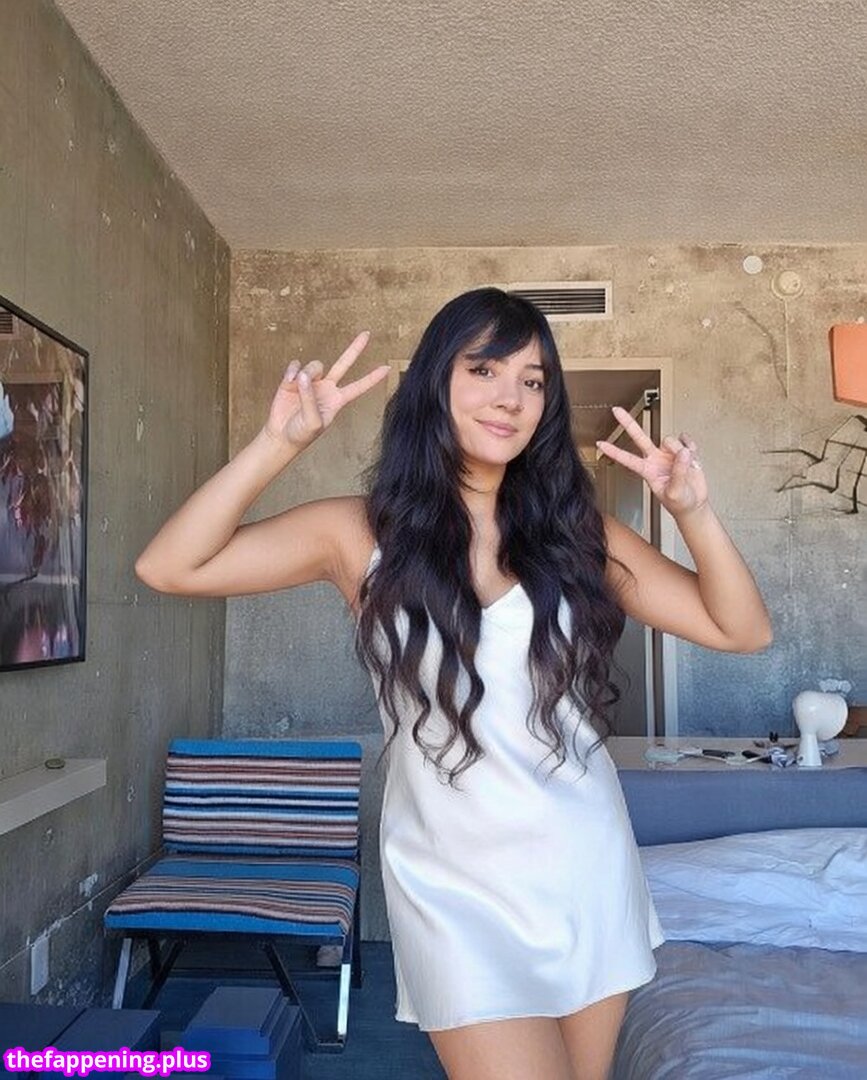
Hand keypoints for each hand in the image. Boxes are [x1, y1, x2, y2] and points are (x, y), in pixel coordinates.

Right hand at [263, 331, 389, 450]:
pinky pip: (296, 365)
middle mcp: (327, 388)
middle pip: (344, 364)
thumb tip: (304, 377)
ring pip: (315, 365)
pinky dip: (292, 372)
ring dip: (306, 373)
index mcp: (337, 400)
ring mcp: (311, 382)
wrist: (281, 436)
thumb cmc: (301, 434)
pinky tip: (288, 382)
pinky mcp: (293, 379)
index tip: (387, 369)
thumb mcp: (312, 422)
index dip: (372, 378)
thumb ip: (310, 400)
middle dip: (355, 348)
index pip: (359, 387)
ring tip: (296, 386)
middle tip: (367, 334)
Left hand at [595, 406, 708, 517]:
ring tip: (687, 465)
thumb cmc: (680, 503)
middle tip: (616, 410)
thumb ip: (678, 473)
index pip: (627, 459)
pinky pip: (685, 440)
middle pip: (639, 437)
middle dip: (628, 423)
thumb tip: (683, 452)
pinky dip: (691, 445)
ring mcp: (669, 454)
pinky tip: (692, 455)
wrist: (694, 504)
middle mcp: (656, 459)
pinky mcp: (683, 451)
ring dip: (679, 450)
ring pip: (669, 440)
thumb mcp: (675, 493)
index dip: (614, 451)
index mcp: (648, 471)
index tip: (600, 444)